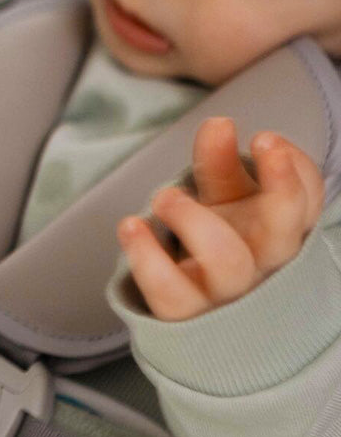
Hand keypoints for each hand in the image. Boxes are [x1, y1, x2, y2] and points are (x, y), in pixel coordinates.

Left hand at [116, 117, 323, 320]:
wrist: (195, 311)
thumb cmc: (219, 241)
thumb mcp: (223, 199)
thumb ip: (221, 163)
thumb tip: (220, 122)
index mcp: (279, 232)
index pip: (305, 201)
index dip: (294, 170)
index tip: (264, 138)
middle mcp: (263, 266)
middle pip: (283, 234)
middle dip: (274, 188)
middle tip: (234, 145)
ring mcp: (225, 294)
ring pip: (227, 262)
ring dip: (192, 219)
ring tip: (163, 197)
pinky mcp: (185, 314)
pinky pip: (170, 292)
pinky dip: (146, 257)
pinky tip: (131, 226)